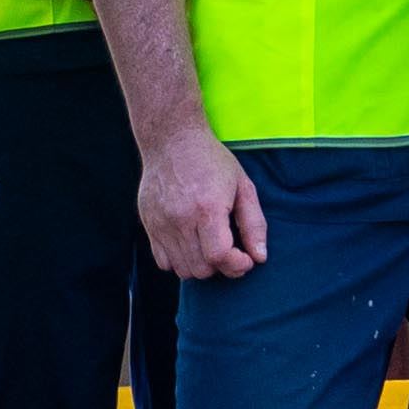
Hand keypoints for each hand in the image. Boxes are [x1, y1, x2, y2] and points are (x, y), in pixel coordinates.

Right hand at [133, 125, 269, 280]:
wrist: (171, 139)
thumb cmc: (211, 160)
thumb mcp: (242, 185)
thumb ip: (254, 223)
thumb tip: (259, 257)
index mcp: (207, 207)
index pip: (219, 256)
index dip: (237, 266)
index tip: (246, 259)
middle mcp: (180, 218)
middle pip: (201, 269)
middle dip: (222, 266)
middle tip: (230, 250)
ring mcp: (161, 223)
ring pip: (182, 269)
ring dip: (202, 266)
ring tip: (210, 246)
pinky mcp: (149, 224)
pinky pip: (163, 262)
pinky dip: (180, 261)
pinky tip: (191, 244)